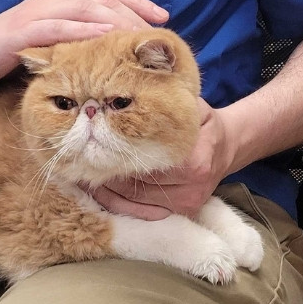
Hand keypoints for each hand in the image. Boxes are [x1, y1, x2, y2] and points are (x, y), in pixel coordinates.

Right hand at [0, 0, 168, 91]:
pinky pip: (59, 28)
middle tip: (159, 34)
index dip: (137, 2)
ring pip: (86, 9)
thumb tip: (107, 57)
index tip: (163, 18)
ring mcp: (37, 14)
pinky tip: (103, 39)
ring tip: (140, 38)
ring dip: (117, 21)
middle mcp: (52, 0)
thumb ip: (72, 42)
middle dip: (135, 13)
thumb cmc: (4, 56)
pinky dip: (83, 31)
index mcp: (59, 0)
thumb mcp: (46, 44)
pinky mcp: (23, 32)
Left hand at [88, 99, 233, 219]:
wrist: (226, 146)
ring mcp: (184, 206)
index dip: (112, 156)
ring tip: (81, 175)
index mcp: (191, 161)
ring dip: (104, 191)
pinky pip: (140, 214)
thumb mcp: (188, 103)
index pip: (142, 164)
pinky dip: (117, 203)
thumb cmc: (200, 121)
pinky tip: (99, 190)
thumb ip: (162, 102)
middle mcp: (189, 189)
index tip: (89, 146)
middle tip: (76, 162)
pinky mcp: (180, 214)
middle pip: (133, 186)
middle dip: (103, 173)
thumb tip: (124, 89)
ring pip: (132, 203)